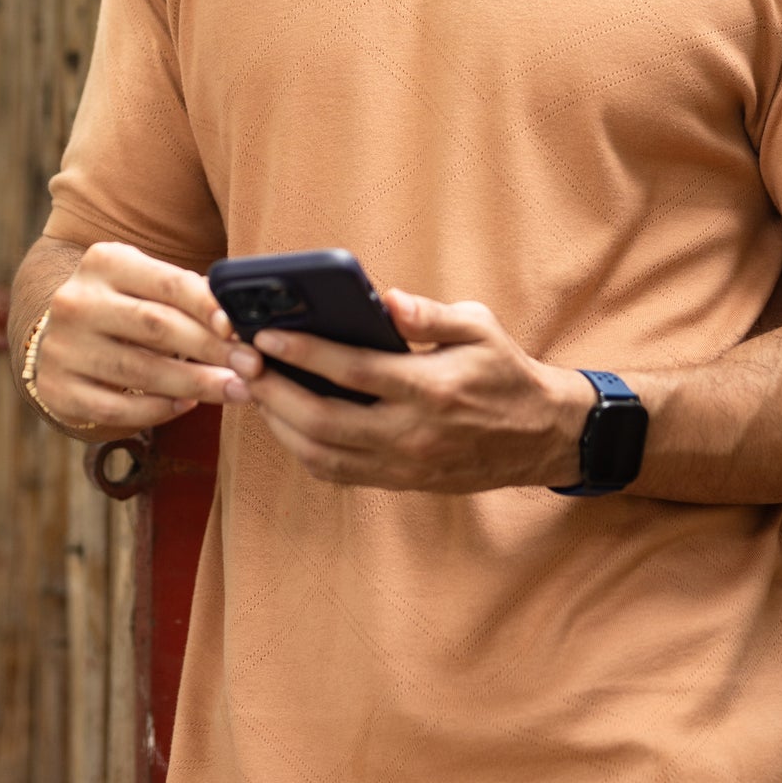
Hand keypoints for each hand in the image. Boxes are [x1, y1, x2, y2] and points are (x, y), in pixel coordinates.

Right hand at [33, 241, 252, 431]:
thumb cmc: (123, 304)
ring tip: (234, 391)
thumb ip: (188, 292)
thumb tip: (243, 316)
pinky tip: (186, 405)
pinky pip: (115, 409)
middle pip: (157, 327)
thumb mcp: (146, 282)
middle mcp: (77, 301)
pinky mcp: (56, 389)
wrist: (55, 332)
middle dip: (211, 349)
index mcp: (105, 262)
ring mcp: (62, 347)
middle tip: (252, 367)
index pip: (168, 283)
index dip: (208, 307)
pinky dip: (156, 410)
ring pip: (139, 371)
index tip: (241, 330)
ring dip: (194, 384)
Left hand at [227, 290, 596, 492]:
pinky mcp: (399, 482)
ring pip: (321, 454)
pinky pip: (337, 472)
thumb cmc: (505, 372)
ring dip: (279, 422)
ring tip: (253, 389)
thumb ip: (431, 314)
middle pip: (322, 420)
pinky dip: (302, 448)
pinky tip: (285, 419)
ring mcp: (402, 465)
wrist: (540, 436)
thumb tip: (386, 300)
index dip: (303, 353)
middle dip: (273, 392)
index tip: (265, 334)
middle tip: (241, 363)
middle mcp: (410, 434)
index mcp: (430, 389)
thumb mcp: (480, 328)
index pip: (353, 372)